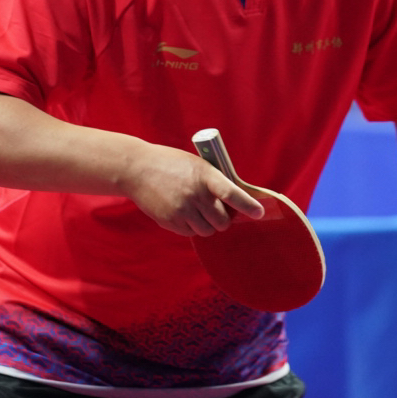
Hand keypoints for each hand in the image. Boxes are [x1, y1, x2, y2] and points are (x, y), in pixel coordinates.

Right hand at [122, 144, 264, 236]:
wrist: (137, 169)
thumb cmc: (171, 164)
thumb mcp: (196, 165)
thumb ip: (213, 181)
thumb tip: (234, 203)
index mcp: (205, 175)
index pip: (231, 193)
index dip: (248, 205)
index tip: (259, 213)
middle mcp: (195, 194)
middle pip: (222, 221)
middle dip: (224, 220)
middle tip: (221, 213)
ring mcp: (182, 209)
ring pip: (208, 230)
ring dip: (208, 225)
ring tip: (199, 212)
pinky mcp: (170, 221)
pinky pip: (190, 233)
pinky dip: (192, 227)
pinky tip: (184, 214)